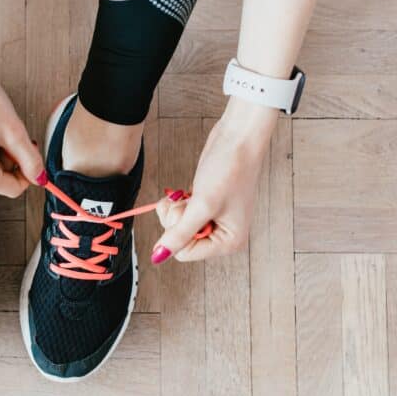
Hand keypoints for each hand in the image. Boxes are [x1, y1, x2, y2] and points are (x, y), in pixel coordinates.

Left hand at [151, 98, 277, 262]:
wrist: (238, 138)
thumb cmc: (229, 169)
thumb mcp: (201, 205)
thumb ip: (179, 233)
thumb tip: (158, 256)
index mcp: (229, 242)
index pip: (185, 253)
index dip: (177, 232)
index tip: (186, 210)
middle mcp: (223, 234)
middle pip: (180, 241)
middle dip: (176, 218)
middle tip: (188, 199)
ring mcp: (214, 220)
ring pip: (177, 227)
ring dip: (176, 209)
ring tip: (190, 193)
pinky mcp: (205, 206)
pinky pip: (181, 214)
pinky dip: (178, 202)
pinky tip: (188, 191)